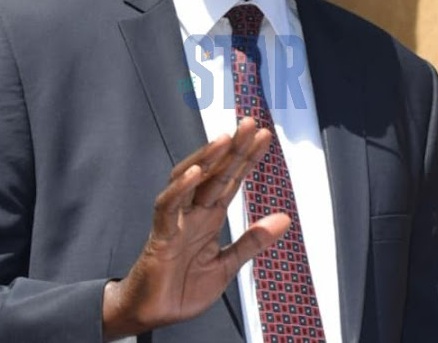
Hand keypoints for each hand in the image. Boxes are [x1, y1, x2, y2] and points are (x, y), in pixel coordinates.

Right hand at [102, 118, 289, 339]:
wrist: (152, 315)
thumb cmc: (182, 287)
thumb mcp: (226, 266)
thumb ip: (252, 241)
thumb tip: (284, 218)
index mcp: (209, 216)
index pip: (231, 179)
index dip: (247, 158)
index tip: (265, 136)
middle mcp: (193, 211)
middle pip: (214, 172)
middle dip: (232, 148)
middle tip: (251, 124)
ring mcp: (176, 220)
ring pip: (188, 179)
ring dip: (206, 158)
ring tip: (225, 139)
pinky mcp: (160, 235)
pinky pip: (167, 207)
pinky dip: (180, 189)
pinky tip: (194, 173)